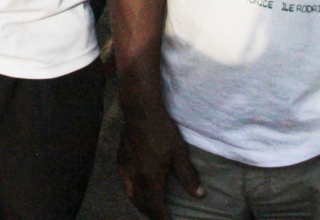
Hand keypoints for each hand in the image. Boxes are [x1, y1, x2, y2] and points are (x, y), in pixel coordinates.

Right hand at [117, 104, 203, 219]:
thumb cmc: (162, 130)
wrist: (140, 110)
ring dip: (140, 203)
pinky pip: (124, 182)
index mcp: (150, 178)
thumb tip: (199, 194)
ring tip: (149, 205)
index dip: (161, 217)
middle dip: (150, 212)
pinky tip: (136, 186)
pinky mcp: (120, 159)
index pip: (154, 206)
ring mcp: (125, 168)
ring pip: (130, 194)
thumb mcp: (179, 153)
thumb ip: (188, 176)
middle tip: (160, 215)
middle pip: (140, 203)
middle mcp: (135, 177)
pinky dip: (131, 190)